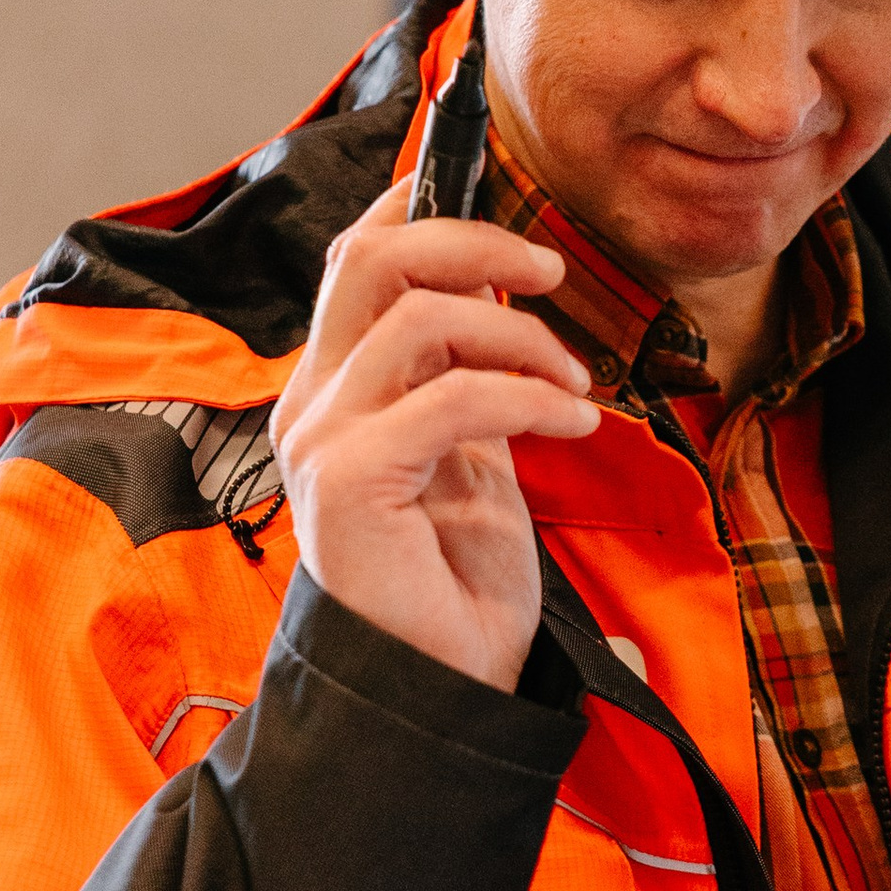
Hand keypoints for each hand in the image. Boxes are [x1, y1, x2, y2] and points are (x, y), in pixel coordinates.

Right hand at [273, 183, 599, 694]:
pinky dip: (529, 396)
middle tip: (551, 267)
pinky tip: (574, 421)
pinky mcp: (349, 481)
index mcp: (339, 387)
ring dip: (521, 334)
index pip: (357, 258)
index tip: (504, 202)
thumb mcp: (477, 451)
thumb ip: (473, 370)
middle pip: (370, 258)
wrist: (441, 687)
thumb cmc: (455, 583)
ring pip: (417, 316)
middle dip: (472, 239)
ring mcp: (323, 440)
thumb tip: (504, 281)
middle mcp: (315, 402)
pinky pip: (450, 397)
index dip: (421, 206)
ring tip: (574, 383)